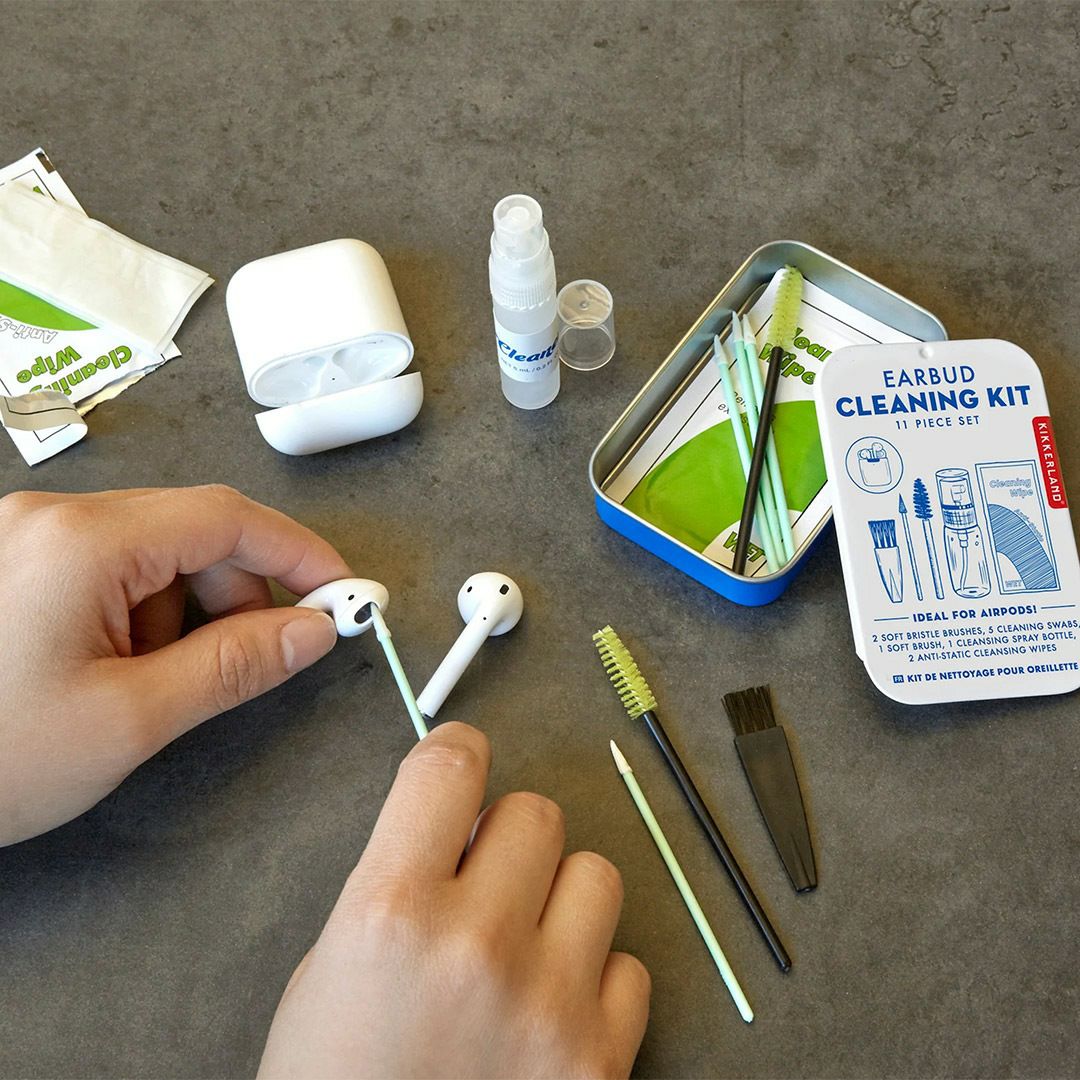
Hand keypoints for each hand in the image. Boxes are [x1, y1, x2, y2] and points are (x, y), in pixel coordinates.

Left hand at [0, 485, 349, 845]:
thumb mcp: (130, 719)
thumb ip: (235, 666)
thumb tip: (312, 631)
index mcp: (81, 542)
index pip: (224, 517)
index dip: (297, 552)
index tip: (342, 592)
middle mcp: (52, 518)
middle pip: (191, 530)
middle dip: (237, 592)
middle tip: (259, 656)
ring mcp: (29, 536)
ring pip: (154, 550)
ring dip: (184, 610)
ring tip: (151, 682)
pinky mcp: (19, 561)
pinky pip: (112, 566)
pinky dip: (140, 612)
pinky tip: (115, 667)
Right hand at [259, 722, 650, 1078]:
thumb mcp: (329, 970)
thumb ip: (396, 884)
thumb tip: (458, 830)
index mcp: (389, 913)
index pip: (449, 767)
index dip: (457, 752)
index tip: (462, 763)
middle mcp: (475, 946)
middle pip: (535, 813)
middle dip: (508, 838)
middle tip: (486, 882)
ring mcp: (547, 1003)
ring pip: (598, 875)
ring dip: (562, 899)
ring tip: (527, 947)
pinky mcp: (598, 1061)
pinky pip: (631, 968)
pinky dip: (597, 981)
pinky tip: (553, 1012)